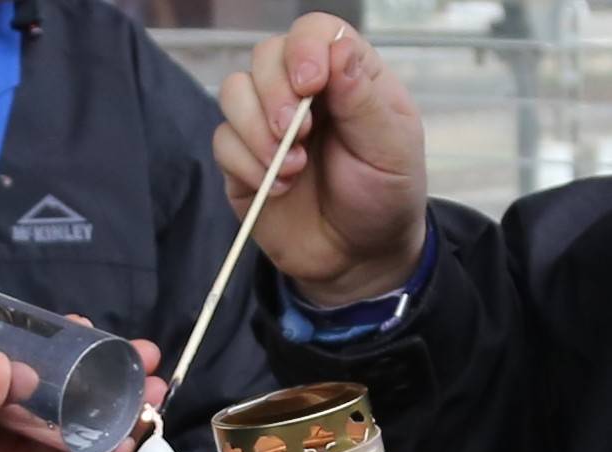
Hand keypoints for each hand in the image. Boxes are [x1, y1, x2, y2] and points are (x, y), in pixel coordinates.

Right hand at [214, 13, 427, 303]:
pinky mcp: (242, 163)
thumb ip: (363, 98)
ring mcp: (266, 126)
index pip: (312, 32)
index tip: (311, 86)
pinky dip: (246, 165)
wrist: (357, 257)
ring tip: (291, 170)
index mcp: (345, 76)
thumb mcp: (390, 148)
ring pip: (233, 93)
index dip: (304, 50)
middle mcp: (301, 94)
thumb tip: (337, 49)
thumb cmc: (383, 197)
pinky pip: (222, 143)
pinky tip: (277, 189)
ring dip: (255, 131)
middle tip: (298, 136)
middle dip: (274, 95)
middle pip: (264, 56)